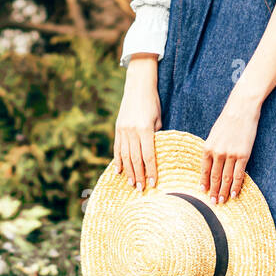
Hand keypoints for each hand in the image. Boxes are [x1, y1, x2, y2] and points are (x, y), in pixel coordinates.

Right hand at [115, 57, 161, 190]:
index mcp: (145, 129)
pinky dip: (118, 161)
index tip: (153, 184)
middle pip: (135, 159)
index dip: (151, 171)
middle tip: (142, 189)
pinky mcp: (117, 128)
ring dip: (128, 172)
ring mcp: (123, 130)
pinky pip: (117, 148)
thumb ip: (156, 137)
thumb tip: (155, 155)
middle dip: (139, 175)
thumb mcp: (158, 119)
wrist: (137, 87)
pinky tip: (119, 171)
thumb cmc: (152, 103)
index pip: (149, 156)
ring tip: (132, 184)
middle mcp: (132, 131)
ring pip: (125, 156)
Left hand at [201, 93, 260, 203]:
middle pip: (215, 177)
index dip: (204, 182)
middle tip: (212, 202)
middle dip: (213, 191)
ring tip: (222, 201)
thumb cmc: (227, 120)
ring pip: (226, 178)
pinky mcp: (243, 155)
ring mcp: (230, 155)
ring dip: (224, 191)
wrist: (241, 109)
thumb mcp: (214, 134)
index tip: (203, 191)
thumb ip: (212, 149)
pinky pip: (239, 175)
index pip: (204, 170)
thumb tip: (211, 164)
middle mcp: (217, 153)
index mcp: (207, 147)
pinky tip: (234, 194)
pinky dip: (236, 186)